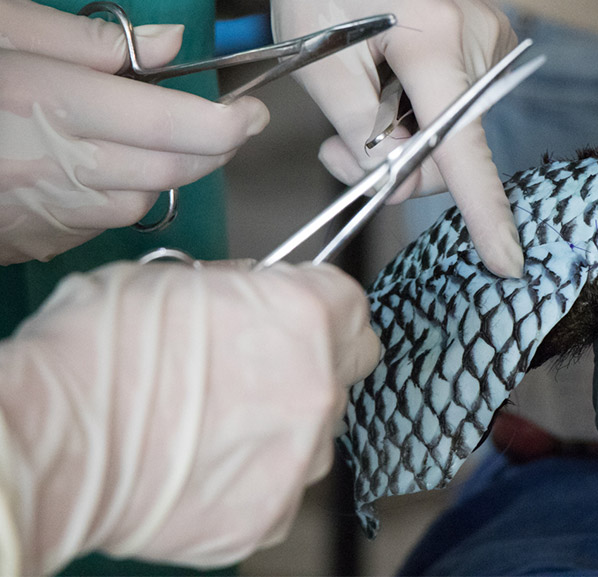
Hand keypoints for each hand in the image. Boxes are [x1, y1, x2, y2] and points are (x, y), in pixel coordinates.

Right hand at [0, 0, 268, 263]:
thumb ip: (87, 39)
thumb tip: (173, 43)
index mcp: (55, 105)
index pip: (177, 126)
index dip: (230, 123)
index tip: (253, 111)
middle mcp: (62, 169)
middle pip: (175, 170)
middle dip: (217, 149)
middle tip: (231, 125)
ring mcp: (48, 214)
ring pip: (146, 202)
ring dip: (169, 172)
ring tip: (162, 140)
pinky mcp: (34, 241)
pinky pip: (104, 224)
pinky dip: (121, 196)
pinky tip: (103, 170)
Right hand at [0, 260, 379, 573]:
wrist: (51, 444)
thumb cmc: (100, 349)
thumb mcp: (172, 277)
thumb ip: (240, 285)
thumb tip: (258, 293)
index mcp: (303, 315)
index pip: (352, 302)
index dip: (323, 303)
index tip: (299, 312)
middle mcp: (317, 387)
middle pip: (351, 365)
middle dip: (320, 357)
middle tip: (269, 361)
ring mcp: (301, 457)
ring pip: (320, 429)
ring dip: (288, 419)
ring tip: (223, 421)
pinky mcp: (272, 515)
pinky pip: (286, 483)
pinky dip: (260, 472)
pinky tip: (209, 462)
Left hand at [264, 0, 522, 276]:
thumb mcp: (321, 61)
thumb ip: (359, 131)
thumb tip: (395, 179)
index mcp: (438, 41)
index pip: (466, 149)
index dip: (485, 212)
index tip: (506, 260)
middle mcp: (479, 40)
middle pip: (453, 150)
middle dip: (399, 165)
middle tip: (339, 146)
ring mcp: (488, 36)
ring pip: (454, 130)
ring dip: (405, 135)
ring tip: (359, 94)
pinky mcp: (484, 36)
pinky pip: (457, 102)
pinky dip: (421, 110)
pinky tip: (389, 77)